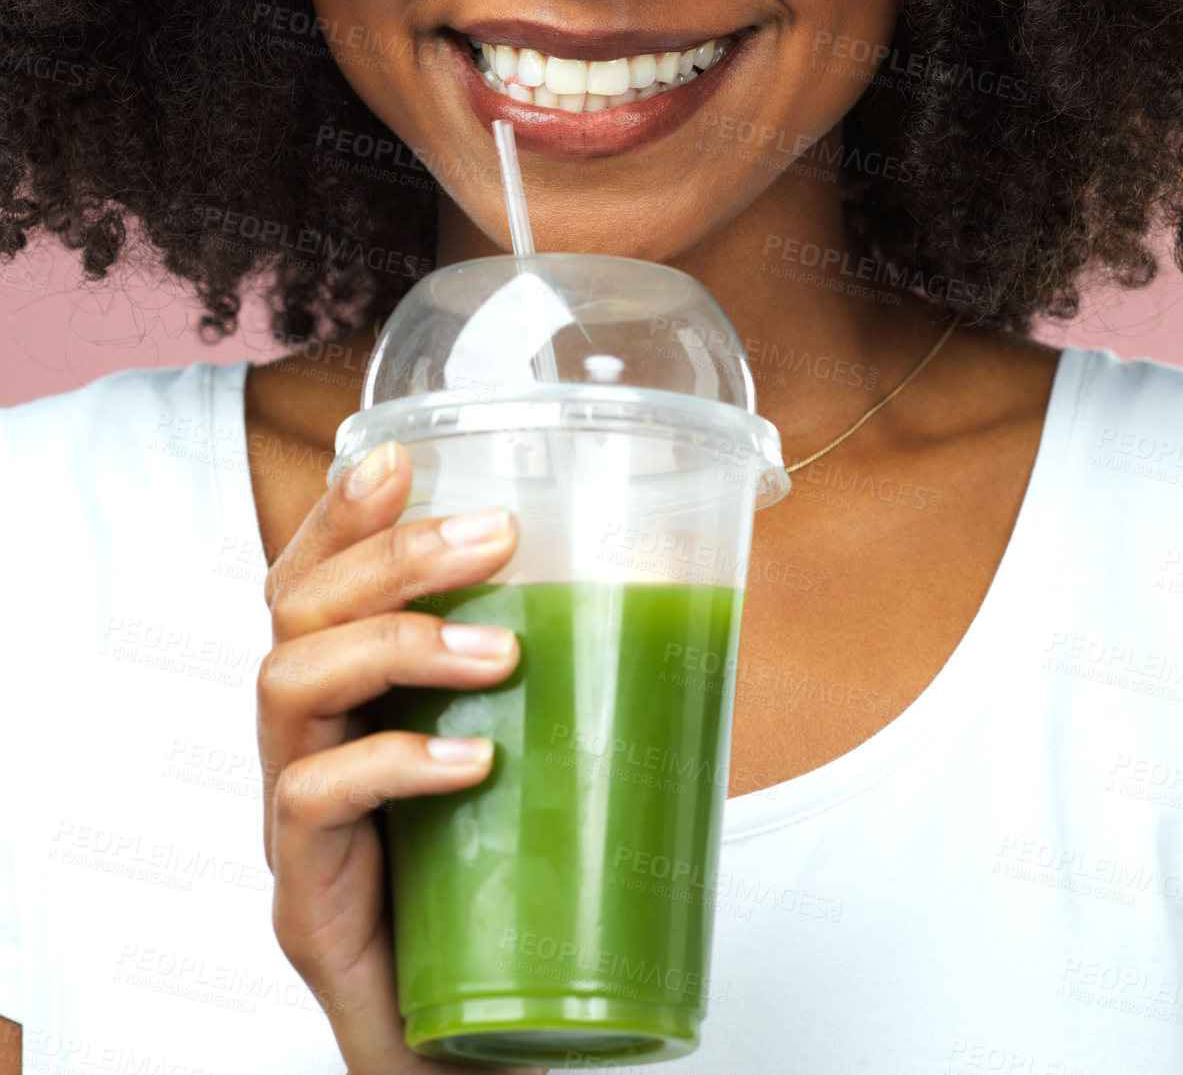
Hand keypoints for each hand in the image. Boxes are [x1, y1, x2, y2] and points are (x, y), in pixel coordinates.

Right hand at [257, 440, 531, 1072]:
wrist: (472, 1052)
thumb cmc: (502, 897)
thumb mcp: (535, 768)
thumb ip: (578, 687)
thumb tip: (691, 600)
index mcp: (350, 700)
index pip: (316, 578)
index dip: (342, 511)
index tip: (399, 455)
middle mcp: (307, 743)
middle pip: (296, 610)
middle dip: (392, 555)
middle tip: (495, 537)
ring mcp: (296, 820)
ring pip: (287, 683)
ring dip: (397, 643)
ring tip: (498, 652)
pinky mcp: (306, 897)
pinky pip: (312, 803)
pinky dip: (392, 765)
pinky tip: (471, 761)